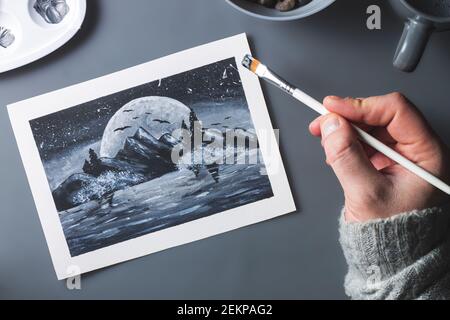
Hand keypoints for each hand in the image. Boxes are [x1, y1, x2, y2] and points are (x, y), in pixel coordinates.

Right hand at [309, 93, 449, 221]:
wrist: (389, 252)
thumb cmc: (390, 231)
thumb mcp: (366, 193)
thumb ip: (347, 156)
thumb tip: (331, 125)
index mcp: (427, 153)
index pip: (396, 111)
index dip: (361, 105)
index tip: (333, 108)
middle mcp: (417, 150)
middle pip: (381, 115)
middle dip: (349, 117)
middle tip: (322, 122)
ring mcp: (402, 155)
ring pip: (371, 126)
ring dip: (345, 129)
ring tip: (326, 140)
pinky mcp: (387, 161)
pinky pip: (366, 140)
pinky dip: (347, 141)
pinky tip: (336, 151)